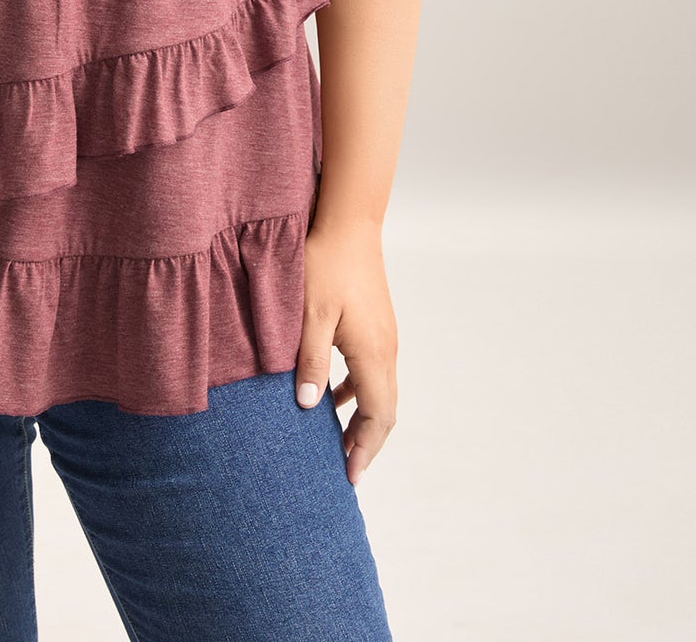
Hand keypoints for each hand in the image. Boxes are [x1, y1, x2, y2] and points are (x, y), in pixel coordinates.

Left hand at [294, 214, 396, 484]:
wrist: (348, 220)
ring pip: (379, 389)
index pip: (378, 416)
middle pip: (384, 408)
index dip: (366, 448)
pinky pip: (372, 369)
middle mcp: (386, 348)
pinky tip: (332, 393)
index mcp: (372, 353)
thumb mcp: (309, 314)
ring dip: (361, 416)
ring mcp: (384, 334)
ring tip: (337, 438)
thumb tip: (310, 407)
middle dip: (366, 441)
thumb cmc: (325, 263)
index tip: (349, 475)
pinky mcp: (375, 321)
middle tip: (345, 467)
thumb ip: (310, 362)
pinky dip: (356, 391)